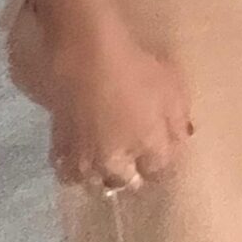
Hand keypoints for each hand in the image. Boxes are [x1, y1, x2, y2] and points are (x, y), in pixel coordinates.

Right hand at [44, 25, 192, 193]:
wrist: (86, 58)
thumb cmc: (136, 69)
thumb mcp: (173, 88)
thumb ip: (179, 120)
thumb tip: (182, 139)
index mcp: (148, 147)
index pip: (160, 171)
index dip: (163, 163)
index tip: (162, 154)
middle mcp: (116, 161)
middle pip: (127, 182)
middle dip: (134, 175)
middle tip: (136, 162)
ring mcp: (85, 158)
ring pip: (95, 183)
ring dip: (103, 177)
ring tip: (107, 163)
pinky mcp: (59, 148)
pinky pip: (68, 172)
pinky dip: (76, 170)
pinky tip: (81, 157)